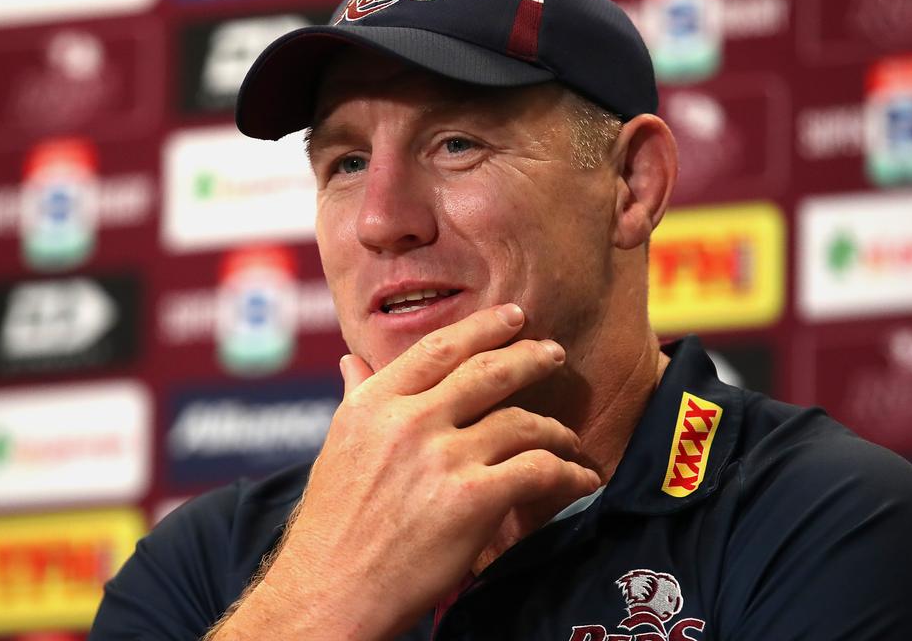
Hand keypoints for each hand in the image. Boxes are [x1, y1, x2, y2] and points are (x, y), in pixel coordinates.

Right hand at [222, 304, 600, 639]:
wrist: (331, 594)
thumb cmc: (331, 528)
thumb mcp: (337, 448)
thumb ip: (356, 398)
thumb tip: (352, 361)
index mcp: (374, 404)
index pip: (440, 348)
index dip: (484, 327)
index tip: (513, 318)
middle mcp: (409, 422)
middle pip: (489, 373)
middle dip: (531, 358)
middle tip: (555, 354)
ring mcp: (443, 458)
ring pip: (521, 422)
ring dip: (556, 429)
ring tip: (569, 439)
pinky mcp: (473, 498)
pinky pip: (540, 469)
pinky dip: (569, 473)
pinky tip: (580, 479)